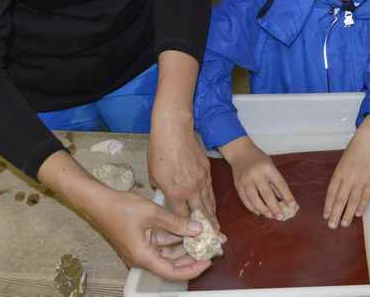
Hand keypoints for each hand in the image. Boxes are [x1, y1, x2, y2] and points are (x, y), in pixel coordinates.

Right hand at [39, 151, 209, 280]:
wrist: (98, 201)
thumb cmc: (120, 208)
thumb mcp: (152, 213)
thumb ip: (176, 223)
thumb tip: (198, 230)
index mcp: (143, 256)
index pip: (172, 272)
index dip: (192, 269)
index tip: (207, 261)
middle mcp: (143, 256)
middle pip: (172, 263)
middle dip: (192, 255)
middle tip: (210, 245)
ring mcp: (141, 248)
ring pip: (168, 251)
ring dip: (185, 244)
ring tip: (203, 234)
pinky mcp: (141, 239)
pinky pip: (161, 241)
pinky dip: (175, 236)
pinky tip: (188, 227)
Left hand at [149, 106, 216, 228]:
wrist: (174, 130)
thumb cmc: (159, 151)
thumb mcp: (154, 175)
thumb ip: (162, 190)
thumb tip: (166, 195)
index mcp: (176, 192)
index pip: (183, 217)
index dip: (187, 229)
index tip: (192, 239)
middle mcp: (191, 189)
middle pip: (201, 212)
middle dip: (208, 227)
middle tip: (214, 238)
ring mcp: (202, 179)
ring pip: (209, 201)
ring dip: (212, 215)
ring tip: (216, 226)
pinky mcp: (207, 170)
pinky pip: (210, 189)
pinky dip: (212, 199)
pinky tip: (212, 205)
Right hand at [219, 136, 297, 219]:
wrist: (239, 152)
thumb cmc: (258, 159)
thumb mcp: (270, 166)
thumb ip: (275, 182)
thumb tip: (283, 199)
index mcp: (268, 168)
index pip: (280, 184)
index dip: (287, 196)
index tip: (292, 205)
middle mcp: (256, 174)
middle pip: (266, 194)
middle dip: (274, 207)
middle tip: (280, 216)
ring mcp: (246, 180)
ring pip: (254, 199)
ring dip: (263, 210)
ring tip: (270, 216)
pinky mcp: (238, 185)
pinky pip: (245, 200)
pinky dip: (252, 208)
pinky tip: (258, 212)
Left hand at [324, 114, 369, 227]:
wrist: (369, 140)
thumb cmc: (355, 150)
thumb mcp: (343, 162)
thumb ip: (340, 177)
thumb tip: (336, 193)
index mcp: (339, 172)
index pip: (331, 192)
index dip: (328, 205)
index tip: (325, 216)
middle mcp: (348, 178)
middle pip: (340, 199)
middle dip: (335, 213)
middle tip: (332, 226)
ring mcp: (360, 180)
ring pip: (353, 200)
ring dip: (348, 213)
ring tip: (343, 224)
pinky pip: (366, 196)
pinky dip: (362, 205)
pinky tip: (358, 214)